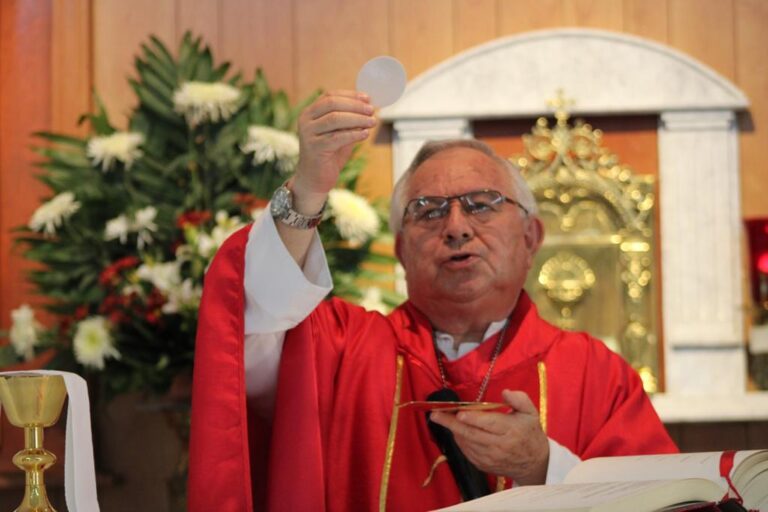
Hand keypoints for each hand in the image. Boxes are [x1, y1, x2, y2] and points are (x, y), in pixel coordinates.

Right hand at [292, 90, 375, 209]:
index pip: (330, 96)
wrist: (314, 179)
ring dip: (357, 119)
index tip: (368, 98)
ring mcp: (308, 134)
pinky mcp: (314, 148)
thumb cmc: (329, 155)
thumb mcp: (340, 134)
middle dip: (355, 106)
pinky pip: (337, 137)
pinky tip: (365, 134)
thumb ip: (350, 122)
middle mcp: (305, 120)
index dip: (350, 95)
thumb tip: (368, 109)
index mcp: (310, 113)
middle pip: (332, 104)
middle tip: (371, 111)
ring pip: (335, 119)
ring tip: (372, 122)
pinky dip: (354, 134)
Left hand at [429, 389, 548, 484]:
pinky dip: (459, 441)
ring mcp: (490, 458)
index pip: (489, 424)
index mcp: (511, 430)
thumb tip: (505, 392)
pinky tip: (456, 431)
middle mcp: (500, 446)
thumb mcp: (530, 413)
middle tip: (435, 415)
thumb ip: (519, 399)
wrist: (534, 463)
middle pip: (472, 434)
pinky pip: (467, 452)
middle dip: (451, 423)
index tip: (459, 413)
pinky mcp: (484, 465)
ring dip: (453, 431)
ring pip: (467, 443)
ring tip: (442, 419)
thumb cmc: (529, 433)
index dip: (473, 418)